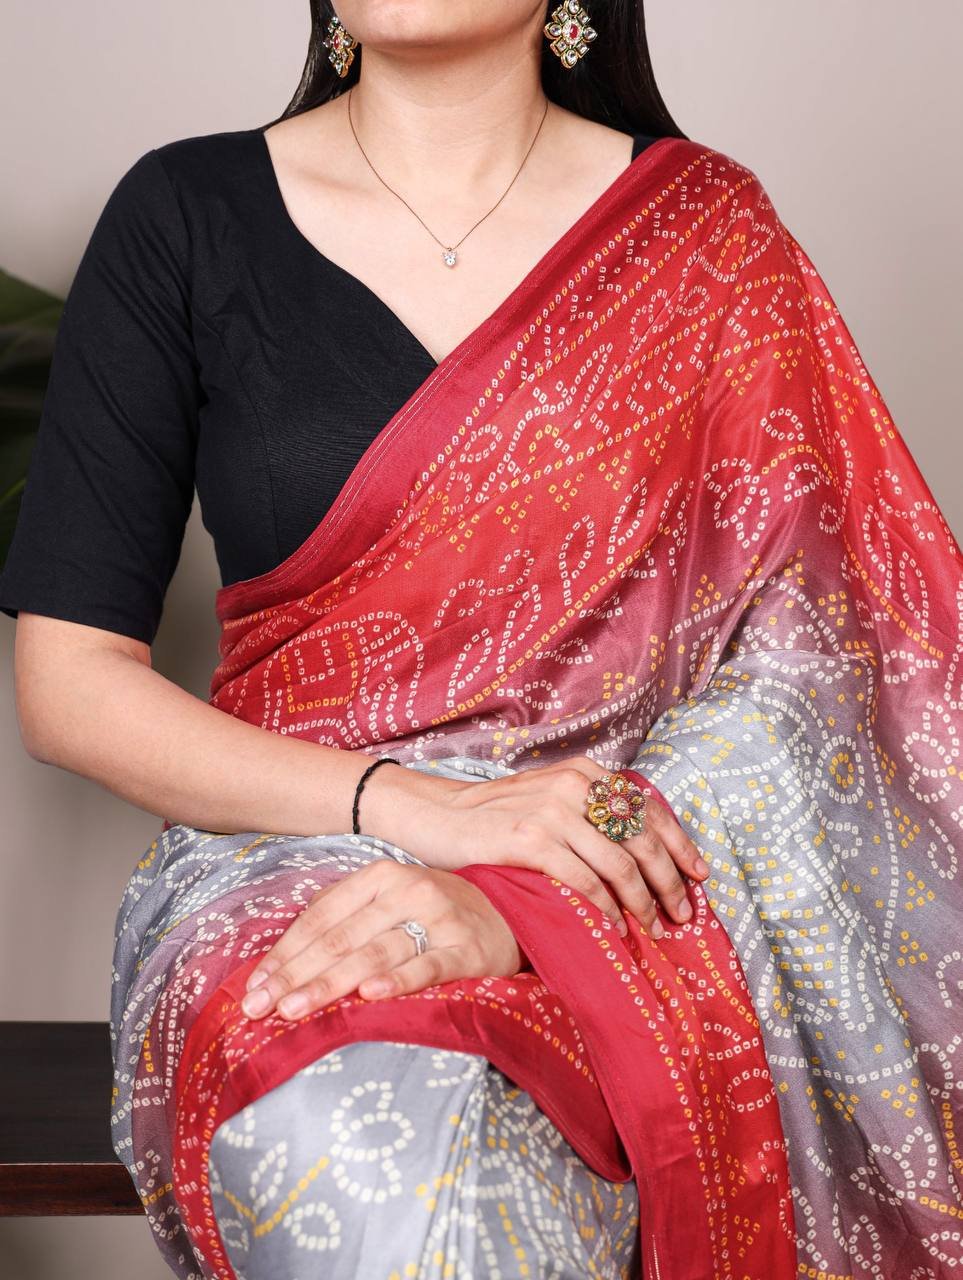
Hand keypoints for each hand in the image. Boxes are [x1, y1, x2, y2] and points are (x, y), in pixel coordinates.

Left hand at [239, 859, 521, 1020]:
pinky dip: (396, 980)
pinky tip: (368, 996)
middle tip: (259, 1008)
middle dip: (294, 975)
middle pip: (339, 937)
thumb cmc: (436, 913)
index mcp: (380, 875)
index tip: (253, 987)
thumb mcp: (390, 902)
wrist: (512, 913)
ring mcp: (439, 917)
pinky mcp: (466, 949)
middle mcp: (407, 889)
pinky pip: (426, 967)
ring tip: (294, 1010)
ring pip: (373, 953)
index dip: (284, 953)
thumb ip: (344, 921)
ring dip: (329, 983)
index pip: (321, 916)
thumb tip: (282, 962)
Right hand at [361, 757, 710, 941]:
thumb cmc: (496, 816)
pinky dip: (605, 910)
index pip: (650, 809)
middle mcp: (575, 786)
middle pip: (644, 840)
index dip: (681, 846)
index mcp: (585, 773)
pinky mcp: (531, 840)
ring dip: (643, 904)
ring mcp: (553, 811)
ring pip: (621, 865)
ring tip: (652, 929)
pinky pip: (585, 882)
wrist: (437, 816)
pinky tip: (613, 929)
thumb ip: (590, 813)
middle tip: (682, 915)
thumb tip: (643, 853)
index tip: (700, 877)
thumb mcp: (550, 798)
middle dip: (671, 883)